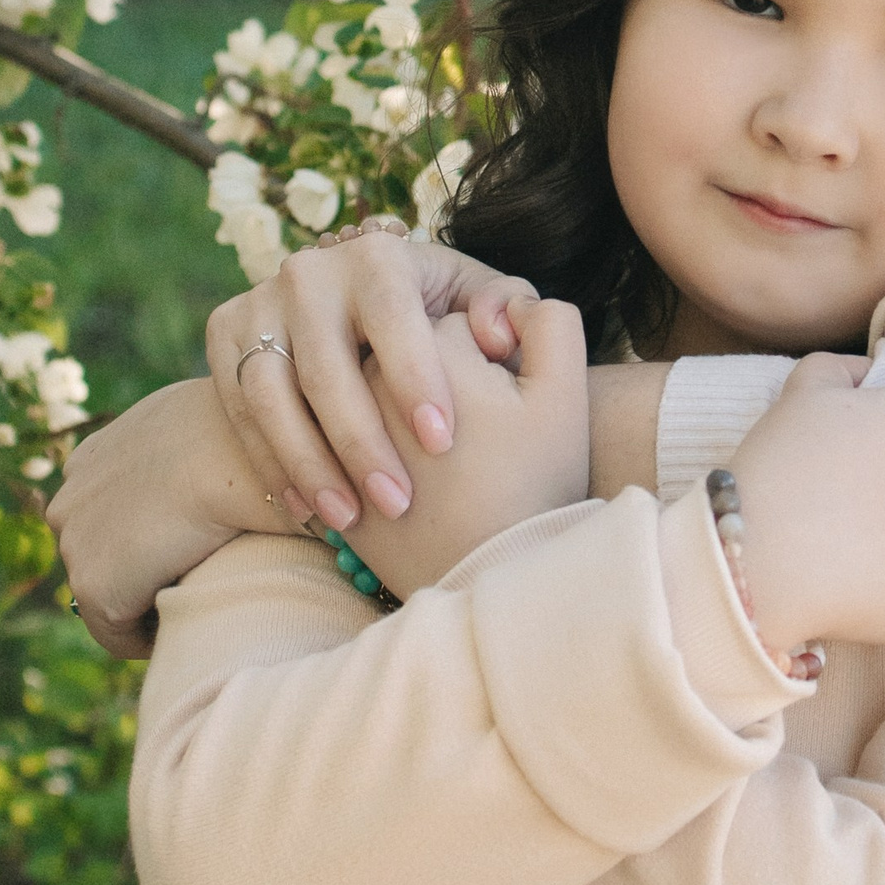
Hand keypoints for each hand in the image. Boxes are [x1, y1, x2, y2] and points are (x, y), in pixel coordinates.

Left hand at [52, 377, 293, 657]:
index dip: (148, 545)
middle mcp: (68, 503)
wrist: (232, 452)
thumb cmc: (242, 435)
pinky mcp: (94, 589)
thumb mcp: (204, 428)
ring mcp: (74, 547)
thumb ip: (189, 452)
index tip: (192, 558)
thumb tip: (227, 466)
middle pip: (103, 560)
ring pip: (111, 598)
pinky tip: (196, 625)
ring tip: (202, 605)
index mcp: (90, 463)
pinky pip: (120, 636)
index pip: (106, 520)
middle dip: (145, 576)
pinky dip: (155, 638)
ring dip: (150, 604)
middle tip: (200, 585)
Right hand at [206, 233, 543, 531]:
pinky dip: (271, 463)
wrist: (353, 314)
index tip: (443, 443)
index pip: (393, 316)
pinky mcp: (225, 332)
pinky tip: (308, 511)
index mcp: (378, 255)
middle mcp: (310, 271)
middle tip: (398, 504)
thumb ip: (509, 311)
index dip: (415, 378)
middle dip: (362, 443)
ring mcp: (259, 300)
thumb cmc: (436, 320)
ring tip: (349, 520)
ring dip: (308, 464)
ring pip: (270, 393)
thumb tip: (496, 332)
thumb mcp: (476, 305)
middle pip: (326, 366)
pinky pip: (237, 409)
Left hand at [333, 304, 592, 592]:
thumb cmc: (535, 484)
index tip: (503, 397)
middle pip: (398, 356)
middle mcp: (367, 378)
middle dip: (432, 384)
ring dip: (393, 419)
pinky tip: (407, 484)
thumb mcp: (564, 391)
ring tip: (442, 466)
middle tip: (477, 435)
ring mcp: (335, 428)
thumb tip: (498, 308)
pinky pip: (336, 449)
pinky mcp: (321, 478)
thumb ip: (545, 319)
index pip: (446, 323)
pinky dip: (359, 458)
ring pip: (366, 400)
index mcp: (423, 346)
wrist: (497, 575)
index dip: (483, 358)